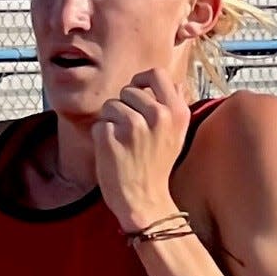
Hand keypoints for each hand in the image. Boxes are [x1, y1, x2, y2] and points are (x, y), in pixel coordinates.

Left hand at [91, 69, 191, 231]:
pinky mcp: (111, 137)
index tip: (137, 93)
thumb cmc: (157, 166)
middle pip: (128, 90)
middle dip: (124, 107)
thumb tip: (173, 82)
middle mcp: (158, 116)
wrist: (144, 201)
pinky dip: (102, 137)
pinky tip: (115, 154)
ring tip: (124, 144)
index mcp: (177, 112)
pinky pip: (99, 124)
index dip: (142, 81)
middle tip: (132, 134)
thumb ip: (175, 105)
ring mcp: (133, 127)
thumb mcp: (177, 135)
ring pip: (111, 105)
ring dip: (112, 122)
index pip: (156, 74)